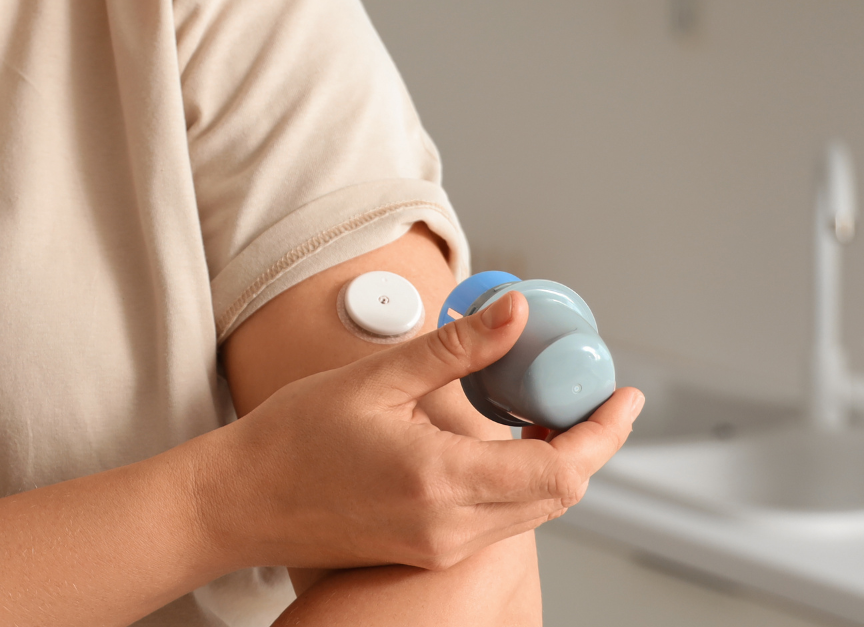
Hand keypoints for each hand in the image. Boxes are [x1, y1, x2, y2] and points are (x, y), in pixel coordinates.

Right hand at [195, 290, 643, 574]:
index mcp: (441, 481)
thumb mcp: (376, 377)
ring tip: (550, 410)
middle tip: (594, 395)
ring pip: (532, 512)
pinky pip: (498, 519)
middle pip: (558, 496)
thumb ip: (456, 349)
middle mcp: (450, 527)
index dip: (603, 433)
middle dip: (588, 445)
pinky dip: (520, 482)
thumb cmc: (291, 439)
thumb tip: (516, 313)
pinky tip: (504, 443)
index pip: (560, 470)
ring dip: (556, 465)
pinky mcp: (427, 550)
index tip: (623, 396)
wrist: (240, 502)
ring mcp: (439, 546)